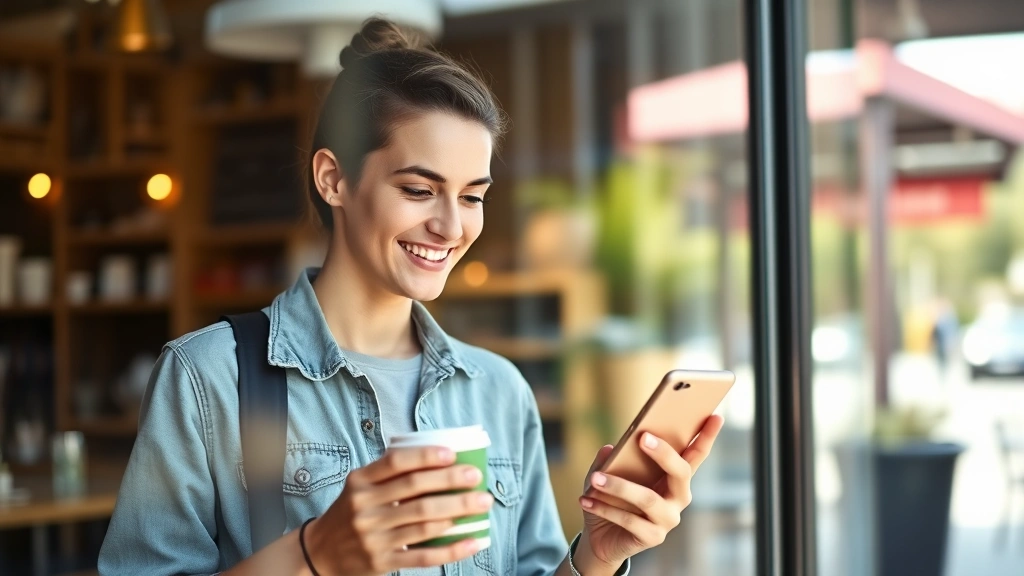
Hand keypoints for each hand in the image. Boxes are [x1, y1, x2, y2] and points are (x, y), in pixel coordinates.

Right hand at [304, 446, 493, 574]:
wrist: (320, 552)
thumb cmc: (352, 511)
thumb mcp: (360, 486)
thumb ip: (389, 471)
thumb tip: (441, 455)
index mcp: (360, 482)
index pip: (396, 463)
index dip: (426, 456)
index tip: (452, 454)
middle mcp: (364, 507)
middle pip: (415, 491)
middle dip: (451, 482)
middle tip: (476, 476)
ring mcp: (373, 536)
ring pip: (424, 522)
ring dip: (458, 511)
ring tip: (482, 503)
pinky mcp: (382, 561)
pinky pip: (424, 555)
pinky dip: (452, 549)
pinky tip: (474, 540)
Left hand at [575, 415, 724, 570]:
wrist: (601, 537)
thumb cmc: (611, 498)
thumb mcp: (607, 473)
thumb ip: (611, 460)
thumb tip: (610, 448)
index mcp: (674, 477)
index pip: (695, 454)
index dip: (707, 436)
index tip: (715, 415)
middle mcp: (678, 497)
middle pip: (680, 472)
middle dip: (664, 453)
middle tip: (643, 437)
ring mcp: (668, 519)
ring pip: (647, 498)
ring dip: (619, 486)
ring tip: (595, 478)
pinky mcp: (653, 537)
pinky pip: (629, 520)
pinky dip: (604, 507)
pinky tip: (585, 498)